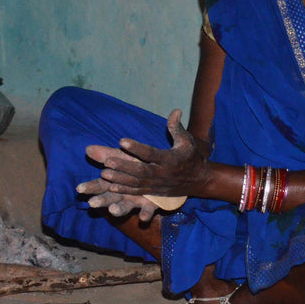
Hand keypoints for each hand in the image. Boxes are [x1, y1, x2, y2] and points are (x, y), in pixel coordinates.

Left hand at [76, 109, 209, 221]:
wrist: (200, 181)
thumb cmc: (191, 157)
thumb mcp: (187, 141)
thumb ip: (177, 127)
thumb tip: (176, 110)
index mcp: (170, 159)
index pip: (151, 153)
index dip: (136, 148)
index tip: (121, 141)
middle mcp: (163, 173)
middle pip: (141, 171)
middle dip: (123, 166)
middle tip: (107, 161)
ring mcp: (158, 184)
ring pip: (137, 183)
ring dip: (120, 179)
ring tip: (104, 173)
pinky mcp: (154, 192)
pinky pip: (138, 192)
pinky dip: (125, 190)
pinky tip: (111, 187)